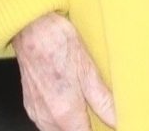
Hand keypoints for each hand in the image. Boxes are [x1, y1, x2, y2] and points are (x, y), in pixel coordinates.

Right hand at [12, 13, 116, 130]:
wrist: (31, 27)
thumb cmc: (57, 42)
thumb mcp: (89, 71)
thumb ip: (104, 101)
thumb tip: (118, 119)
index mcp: (65, 113)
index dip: (99, 130)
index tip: (107, 124)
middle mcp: (47, 118)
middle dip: (86, 127)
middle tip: (100, 114)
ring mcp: (36, 112)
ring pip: (58, 130)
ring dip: (73, 124)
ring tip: (86, 107)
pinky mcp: (30, 104)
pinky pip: (48, 121)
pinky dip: (60, 118)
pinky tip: (70, 102)